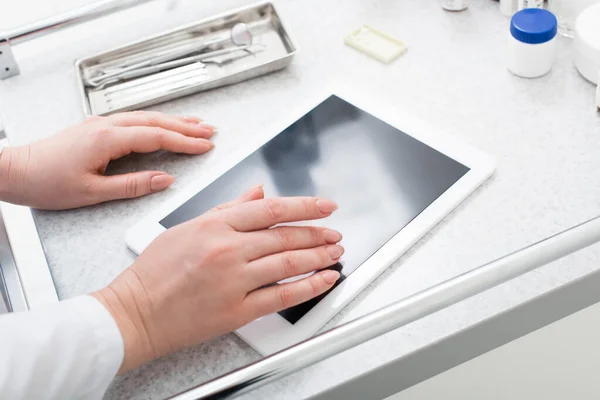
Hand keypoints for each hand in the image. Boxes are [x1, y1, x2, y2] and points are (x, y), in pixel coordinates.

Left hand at [0, 111, 214, 209]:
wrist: (15, 171)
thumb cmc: (47, 182)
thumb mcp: (93, 192)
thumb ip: (133, 185)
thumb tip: (164, 180)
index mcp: (107, 139)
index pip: (157, 138)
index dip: (184, 142)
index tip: (205, 146)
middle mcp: (106, 126)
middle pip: (156, 122)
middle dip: (186, 127)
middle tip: (210, 132)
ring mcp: (101, 124)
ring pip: (146, 117)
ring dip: (173, 120)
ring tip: (195, 124)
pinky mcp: (96, 128)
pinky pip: (134, 119)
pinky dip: (155, 121)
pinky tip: (162, 124)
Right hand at [92, 187, 342, 372]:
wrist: (134, 313)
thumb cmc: (154, 272)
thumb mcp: (187, 227)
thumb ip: (228, 209)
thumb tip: (258, 192)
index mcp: (214, 225)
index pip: (272, 209)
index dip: (305, 206)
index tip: (326, 206)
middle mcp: (227, 250)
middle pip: (285, 236)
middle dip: (317, 234)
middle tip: (335, 233)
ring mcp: (233, 280)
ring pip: (288, 263)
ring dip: (319, 257)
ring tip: (335, 253)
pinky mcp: (236, 310)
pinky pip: (281, 296)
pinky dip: (309, 287)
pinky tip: (324, 280)